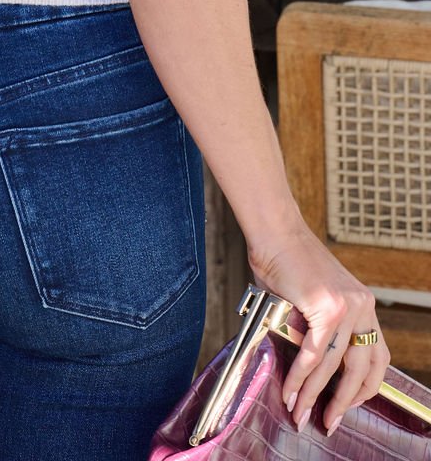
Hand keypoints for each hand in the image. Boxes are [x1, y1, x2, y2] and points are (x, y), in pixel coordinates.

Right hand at [247, 221, 390, 436]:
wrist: (274, 231)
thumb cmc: (286, 262)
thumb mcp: (314, 299)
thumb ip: (319, 329)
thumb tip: (308, 368)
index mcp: (363, 305)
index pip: (378, 357)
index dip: (364, 387)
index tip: (346, 405)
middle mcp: (362, 306)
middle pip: (361, 369)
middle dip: (343, 402)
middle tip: (327, 421)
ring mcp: (347, 306)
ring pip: (335, 366)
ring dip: (315, 394)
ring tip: (301, 411)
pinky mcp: (326, 307)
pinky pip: (314, 353)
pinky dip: (301, 376)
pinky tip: (291, 389)